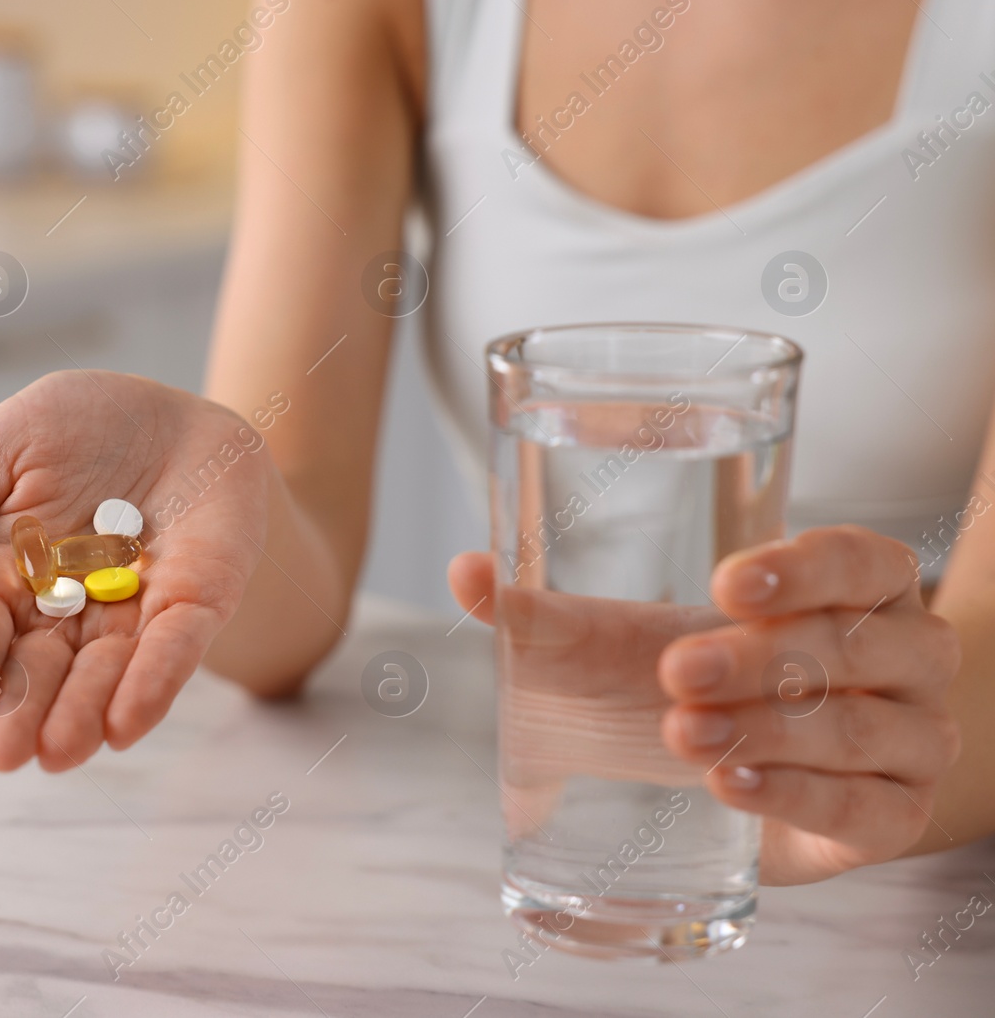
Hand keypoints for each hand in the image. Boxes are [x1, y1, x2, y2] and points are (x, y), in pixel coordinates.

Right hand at [0, 371, 270, 771]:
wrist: (173, 414)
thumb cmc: (72, 430)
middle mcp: (62, 613)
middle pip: (35, 673)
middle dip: (21, 714)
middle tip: (6, 753)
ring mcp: (128, 614)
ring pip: (101, 675)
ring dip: (80, 714)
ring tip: (61, 751)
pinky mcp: (192, 605)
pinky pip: (172, 648)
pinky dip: (151, 684)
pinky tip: (126, 724)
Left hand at [449, 525, 961, 885]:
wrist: (775, 782)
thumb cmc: (704, 684)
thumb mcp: (622, 644)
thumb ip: (547, 614)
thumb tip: (464, 571)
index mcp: (864, 586)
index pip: (860, 560)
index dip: (803, 568)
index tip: (727, 582)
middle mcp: (909, 655)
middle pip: (849, 647)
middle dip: (757, 660)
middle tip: (674, 673)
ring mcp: (915, 741)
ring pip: (853, 730)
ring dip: (765, 732)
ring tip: (684, 735)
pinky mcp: (893, 819)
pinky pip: (856, 808)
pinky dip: (792, 797)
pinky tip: (729, 788)